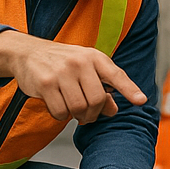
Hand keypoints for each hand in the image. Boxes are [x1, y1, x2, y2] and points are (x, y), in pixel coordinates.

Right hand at [0, 30, 146, 123]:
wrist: (28, 52)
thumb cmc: (64, 63)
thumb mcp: (87, 69)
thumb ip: (103, 88)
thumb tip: (112, 110)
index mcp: (95, 57)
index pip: (116, 75)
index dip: (129, 89)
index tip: (141, 101)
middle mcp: (80, 62)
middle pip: (97, 100)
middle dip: (94, 113)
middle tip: (88, 115)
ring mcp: (62, 72)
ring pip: (79, 108)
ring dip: (77, 116)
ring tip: (73, 110)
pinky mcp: (46, 83)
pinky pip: (61, 112)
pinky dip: (61, 115)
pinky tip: (58, 105)